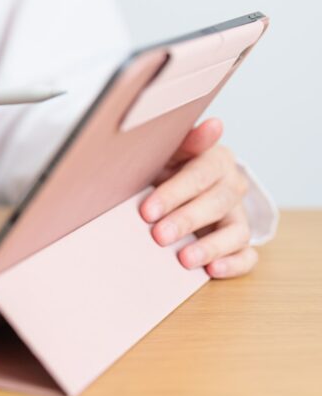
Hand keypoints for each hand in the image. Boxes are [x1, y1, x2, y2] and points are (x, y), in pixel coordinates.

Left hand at [140, 118, 255, 278]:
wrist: (179, 188)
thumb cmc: (169, 167)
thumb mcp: (170, 150)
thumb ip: (187, 140)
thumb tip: (214, 125)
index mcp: (216, 160)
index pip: (201, 174)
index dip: (175, 193)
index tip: (148, 210)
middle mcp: (232, 187)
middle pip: (217, 203)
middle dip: (187, 220)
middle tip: (159, 235)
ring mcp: (238, 216)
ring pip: (236, 232)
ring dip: (210, 247)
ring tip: (184, 259)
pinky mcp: (240, 242)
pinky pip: (247, 256)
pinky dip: (233, 265)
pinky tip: (212, 271)